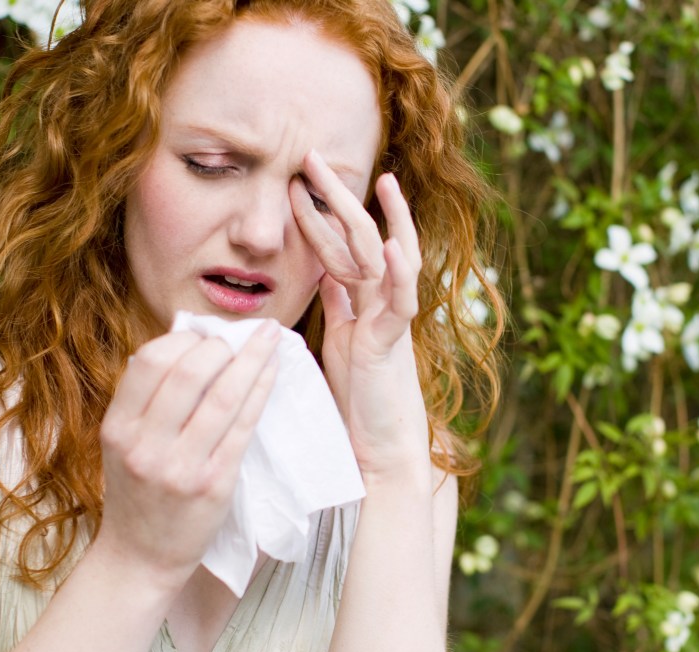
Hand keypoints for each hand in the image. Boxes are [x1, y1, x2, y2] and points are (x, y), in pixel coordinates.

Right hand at [94, 321, 278, 586]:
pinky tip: (273, 372)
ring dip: (253, 359)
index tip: (205, 334)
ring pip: (224, 395)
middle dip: (222, 344)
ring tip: (271, 338)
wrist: (140, 558)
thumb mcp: (123, 444)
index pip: (148, 360)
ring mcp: (181, 466)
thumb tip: (188, 342)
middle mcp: (145, 445)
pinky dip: (262, 391)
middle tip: (241, 337)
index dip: (182, 338)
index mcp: (117, 428)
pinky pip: (244, 426)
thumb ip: (146, 400)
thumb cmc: (137, 494)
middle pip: (189, 370)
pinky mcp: (215, 483)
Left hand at [289, 150, 430, 482]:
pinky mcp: (393, 345)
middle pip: (361, 240)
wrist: (378, 448)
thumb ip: (338, 307)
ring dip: (382, 220)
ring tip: (380, 182)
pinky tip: (392, 244)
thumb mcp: (340, 342)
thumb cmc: (358, 399)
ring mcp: (390, 321)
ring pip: (391, 260)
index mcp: (360, 303)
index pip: (337, 247)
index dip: (318, 213)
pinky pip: (402, 303)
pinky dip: (399, 274)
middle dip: (338, 198)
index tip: (296, 181)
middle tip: (314, 157)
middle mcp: (379, 304)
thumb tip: (327, 277)